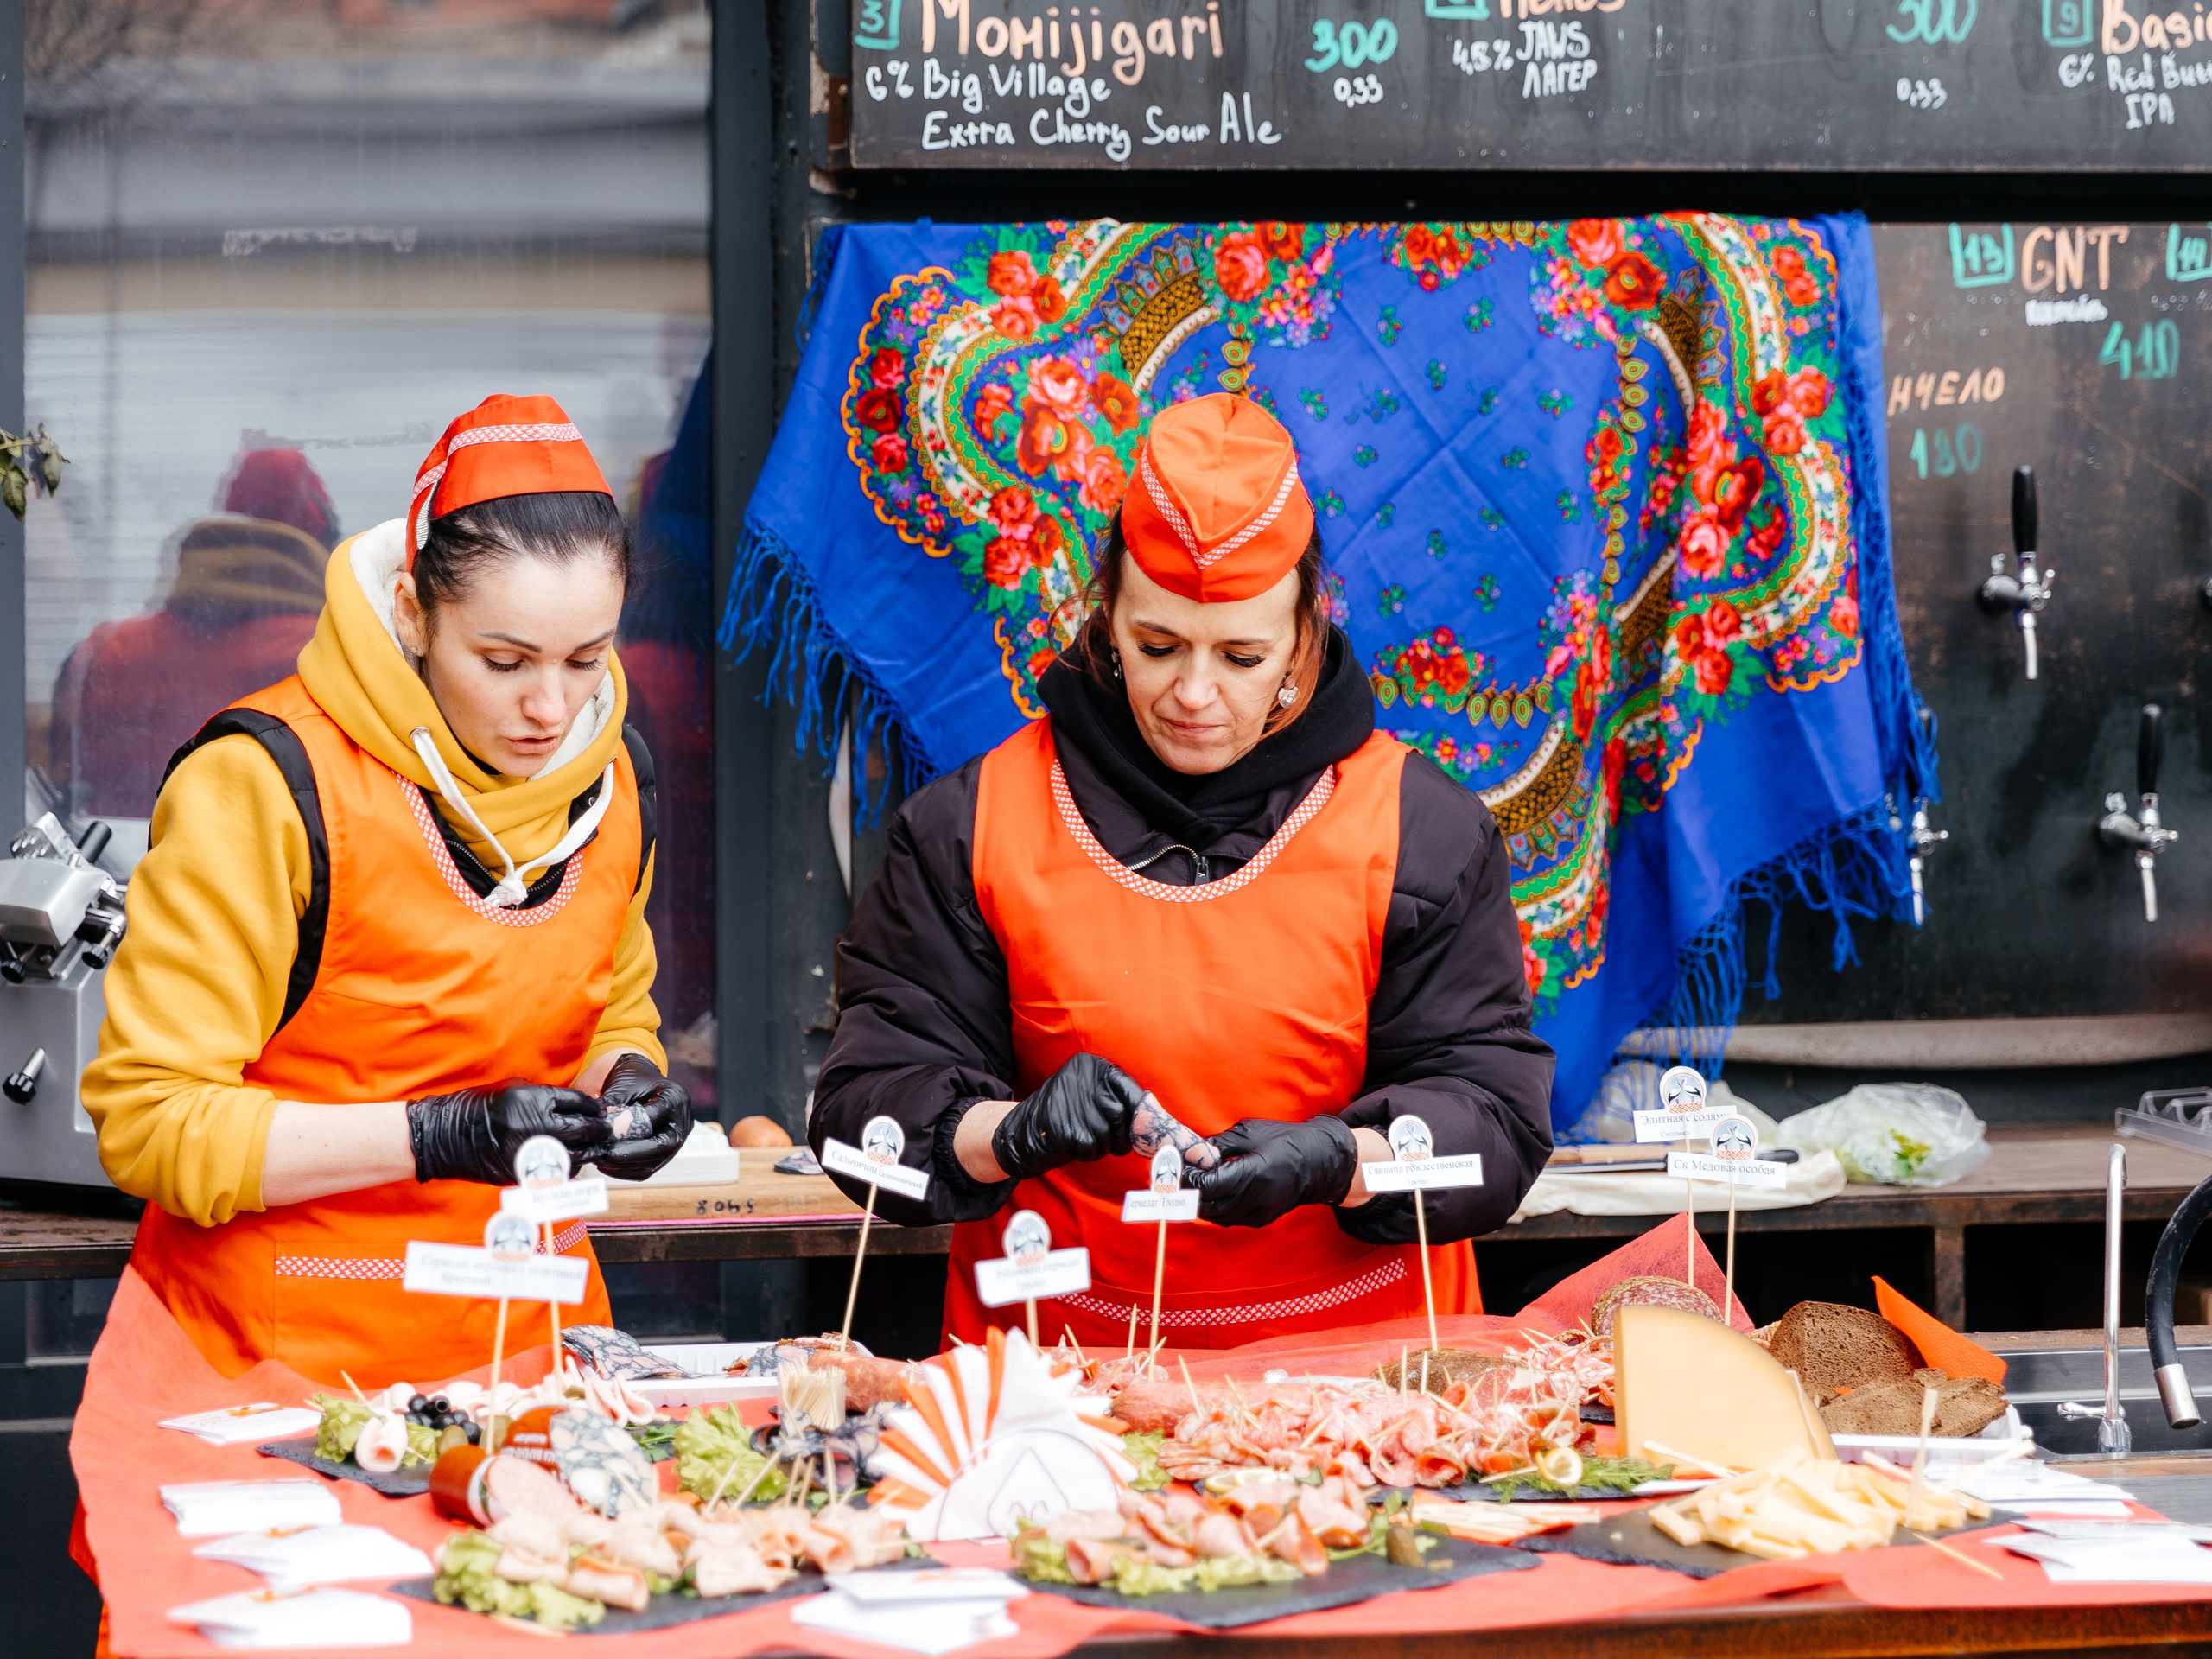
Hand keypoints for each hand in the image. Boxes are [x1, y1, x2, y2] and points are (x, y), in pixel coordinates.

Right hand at [407, 1079, 610, 1185]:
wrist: (446, 1135)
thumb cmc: (478, 1107)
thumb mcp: (513, 1089)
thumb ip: (544, 1096)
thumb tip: (574, 1105)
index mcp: (532, 1100)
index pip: (577, 1102)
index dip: (592, 1106)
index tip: (599, 1110)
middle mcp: (534, 1126)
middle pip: (582, 1129)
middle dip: (598, 1129)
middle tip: (605, 1130)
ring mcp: (529, 1152)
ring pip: (574, 1155)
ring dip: (588, 1152)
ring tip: (595, 1148)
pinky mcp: (521, 1174)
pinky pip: (555, 1174)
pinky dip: (568, 1169)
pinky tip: (573, 1164)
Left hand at [591, 1054, 693, 1181]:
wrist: (643, 1079)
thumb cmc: (633, 1078)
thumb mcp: (621, 1085)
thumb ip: (611, 1106)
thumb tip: (594, 1129)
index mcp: (674, 1098)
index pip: (655, 1121)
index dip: (631, 1135)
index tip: (607, 1143)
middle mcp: (682, 1121)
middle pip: (662, 1147)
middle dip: (631, 1155)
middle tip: (604, 1156)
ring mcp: (677, 1139)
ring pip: (655, 1162)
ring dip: (626, 1166)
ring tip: (601, 1161)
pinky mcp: (667, 1152)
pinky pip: (649, 1168)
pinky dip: (628, 1171)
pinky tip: (608, 1165)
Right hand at [989, 1052, 1149, 1182]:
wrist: (1019, 1131)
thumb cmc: (1060, 1116)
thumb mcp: (1086, 1096)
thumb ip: (1115, 1100)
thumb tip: (1152, 1119)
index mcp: (1092, 1066)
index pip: (1130, 1090)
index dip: (1138, 1115)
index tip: (1141, 1130)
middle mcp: (1085, 1079)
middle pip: (1122, 1115)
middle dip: (1119, 1135)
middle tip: (1104, 1140)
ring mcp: (1076, 1103)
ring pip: (1109, 1135)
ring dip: (1100, 1146)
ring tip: (1080, 1138)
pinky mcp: (1069, 1129)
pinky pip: (1092, 1147)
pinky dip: (1085, 1153)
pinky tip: (1070, 1145)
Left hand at [1191, 1115, 1358, 1227]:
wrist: (1317, 1161)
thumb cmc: (1283, 1140)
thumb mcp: (1249, 1133)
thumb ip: (1219, 1144)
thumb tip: (1192, 1153)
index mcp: (1251, 1173)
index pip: (1208, 1186)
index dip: (1189, 1180)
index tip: (1179, 1169)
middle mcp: (1255, 1198)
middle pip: (1208, 1206)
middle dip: (1190, 1194)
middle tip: (1178, 1180)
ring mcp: (1260, 1212)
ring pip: (1218, 1217)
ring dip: (1202, 1205)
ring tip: (1192, 1187)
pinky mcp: (1263, 1219)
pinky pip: (1231, 1219)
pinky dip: (1218, 1210)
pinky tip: (1214, 1195)